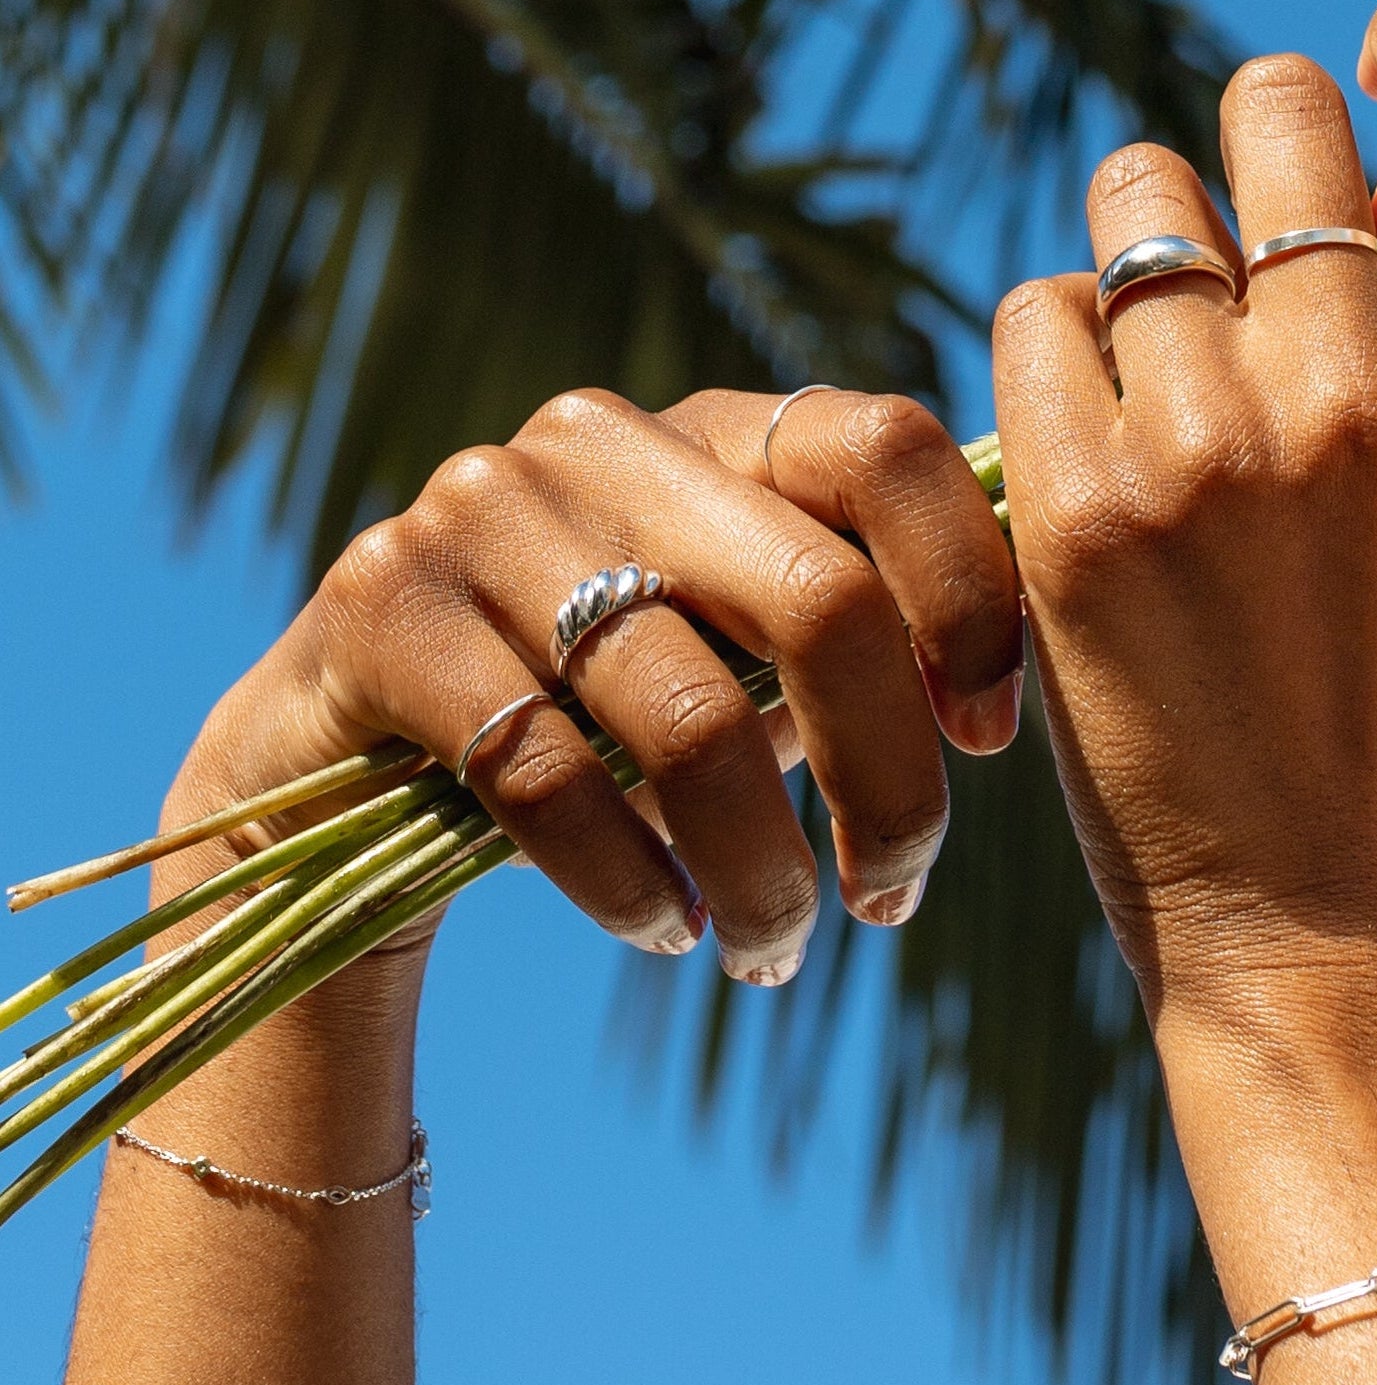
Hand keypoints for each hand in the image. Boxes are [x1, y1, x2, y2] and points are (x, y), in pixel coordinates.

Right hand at [166, 387, 1022, 995]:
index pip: (894, 449)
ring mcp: (482, 512)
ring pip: (690, 721)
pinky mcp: (381, 610)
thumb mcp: (744, 650)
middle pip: (822, 601)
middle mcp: (605, 443)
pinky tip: (668, 933)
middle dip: (890, 782)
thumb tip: (1018, 688)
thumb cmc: (610, 704)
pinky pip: (549, 780)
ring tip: (776, 951)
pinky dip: (634, 886)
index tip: (991, 739)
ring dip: (764, 875)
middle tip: (896, 896)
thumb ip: (860, 633)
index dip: (975, 598)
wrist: (350, 741)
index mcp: (722, 433)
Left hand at [991, 0, 1376, 1023]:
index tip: (1372, 66)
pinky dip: (1056, 358)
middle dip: (1247, 163)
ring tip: (1153, 379)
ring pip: (1132, 208)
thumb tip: (1355, 193)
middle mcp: (1360, 382)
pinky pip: (1034, 317)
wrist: (1329, 918)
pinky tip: (1085, 445)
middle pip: (1266, 111)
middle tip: (1233, 262)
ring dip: (1140, 265)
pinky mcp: (1079, 509)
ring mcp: (1211, 443)